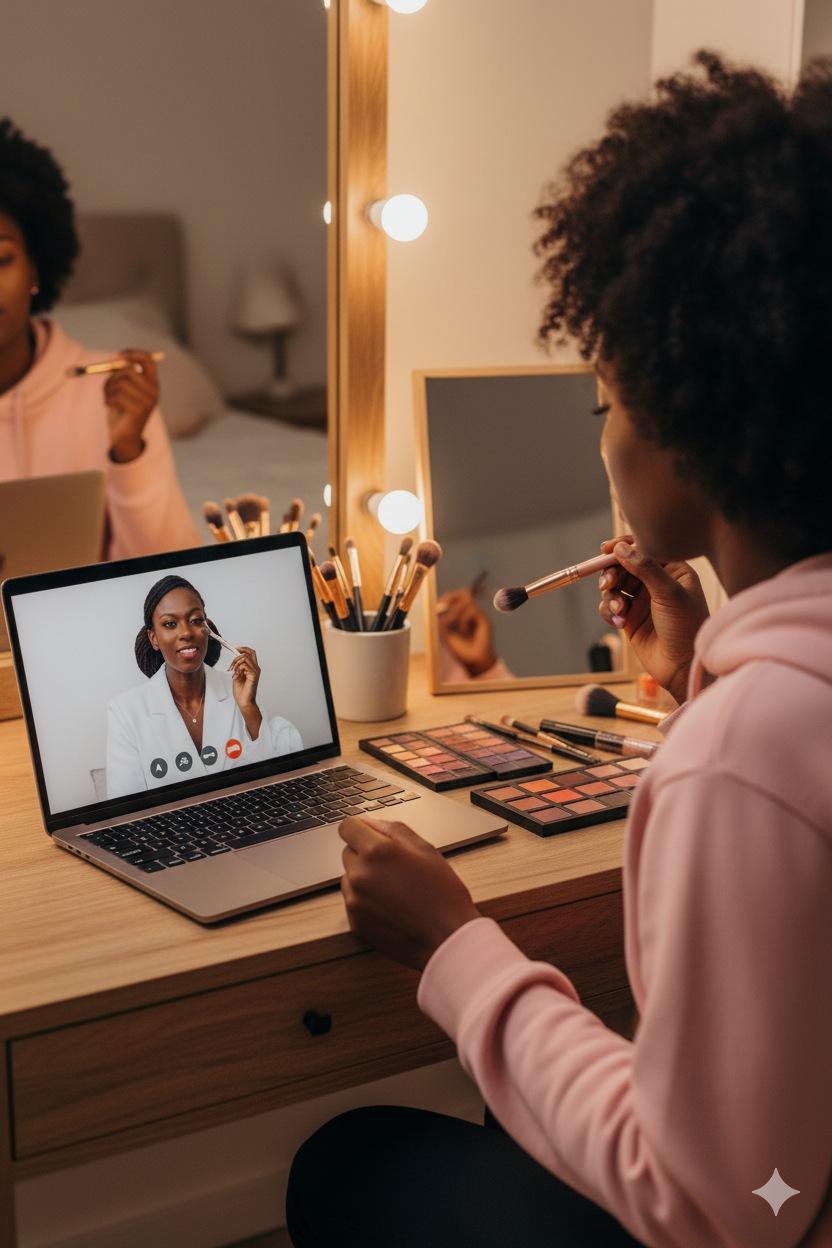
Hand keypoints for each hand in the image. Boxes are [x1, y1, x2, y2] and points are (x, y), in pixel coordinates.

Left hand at [104, 350, 159, 461]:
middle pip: (129, 370)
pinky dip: (107, 399)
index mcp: (152, 384)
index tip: (116, 357)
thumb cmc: (121, 411)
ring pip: (121, 382)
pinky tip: (108, 406)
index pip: (148, 359)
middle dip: (112, 375)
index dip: (131, 353)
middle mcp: (154, 391)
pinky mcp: (139, 411)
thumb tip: (116, 357)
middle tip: (107, 386)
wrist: (123, 437)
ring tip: (107, 398)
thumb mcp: (121, 388)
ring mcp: (148, 402)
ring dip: (107, 388)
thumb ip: (120, 373)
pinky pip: (117, 395)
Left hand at [229, 645, 262, 738]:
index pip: (251, 652)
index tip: (235, 649)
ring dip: (235, 664)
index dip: (243, 648)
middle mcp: (256, 668)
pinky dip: (237, 670)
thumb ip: (238, 667)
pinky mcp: (254, 676)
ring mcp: (256, 672)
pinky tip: (235, 677)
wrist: (244, 701)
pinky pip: (244, 666)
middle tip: (231, 666)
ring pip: (245, 658)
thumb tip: (235, 659)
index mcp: (253, 667)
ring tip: (233, 672)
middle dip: (237, 656)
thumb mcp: (237, 675)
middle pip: (249, 653)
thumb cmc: (241, 691)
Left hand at [340, 816, 480, 969]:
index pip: (347, 827)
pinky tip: (391, 907)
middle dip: (365, 854)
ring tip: (395, 889)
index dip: (360, 828)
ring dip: (364, 878)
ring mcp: (355, 902)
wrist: (447, 939)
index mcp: (376, 852)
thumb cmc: (443, 894)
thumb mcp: (426, 850)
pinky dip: (366, 901)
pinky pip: (353, 902)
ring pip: (350, 878)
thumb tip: (372, 823)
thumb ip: (394, 830)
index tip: (370, 835)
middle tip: (394, 867)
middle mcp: (360, 875)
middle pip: (348, 852)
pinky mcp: (355, 923)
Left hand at [438, 590, 496, 676]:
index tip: (439, 604)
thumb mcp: (447, 635)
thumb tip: (441, 612)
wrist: (473, 662)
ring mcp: (480, 616)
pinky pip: (472, 610)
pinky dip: (463, 619)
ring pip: (468, 601)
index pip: (459, 597)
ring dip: (456, 611)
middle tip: (443, 605)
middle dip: (452, 596)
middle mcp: (473, 613)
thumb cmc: (462, 651)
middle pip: (465, 593)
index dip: (449, 597)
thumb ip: (444, 623)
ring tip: (453, 624)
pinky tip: (463, 630)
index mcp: (464, 615)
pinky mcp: (485, 620)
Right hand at [598, 536, 709, 704]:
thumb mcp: (669, 593)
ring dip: (611, 596)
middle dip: (613, 574)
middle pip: (623, 566)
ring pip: (614, 587)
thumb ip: (645, 567)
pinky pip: (610, 607)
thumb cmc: (687, 628)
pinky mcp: (630, 619)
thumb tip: (621, 547)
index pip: (644, 549)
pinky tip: (619, 623)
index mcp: (673, 570)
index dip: (624, 547)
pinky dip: (609, 612)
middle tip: (608, 584)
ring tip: (619, 610)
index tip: (606, 549)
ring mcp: (642, 601)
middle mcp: (656, 583)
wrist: (684, 667)